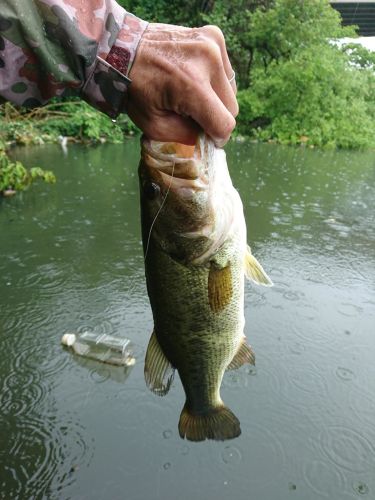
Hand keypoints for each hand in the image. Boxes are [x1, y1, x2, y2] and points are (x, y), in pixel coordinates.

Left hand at [127, 23, 237, 145]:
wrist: (123, 48)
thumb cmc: (135, 89)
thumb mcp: (155, 126)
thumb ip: (187, 136)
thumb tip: (208, 138)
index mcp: (193, 85)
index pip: (224, 124)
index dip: (217, 138)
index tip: (206, 138)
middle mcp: (208, 60)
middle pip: (231, 107)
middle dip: (214, 117)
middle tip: (191, 115)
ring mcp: (213, 44)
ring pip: (231, 90)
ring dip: (215, 99)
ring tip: (190, 94)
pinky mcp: (214, 35)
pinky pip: (226, 71)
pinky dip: (214, 80)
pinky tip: (193, 77)